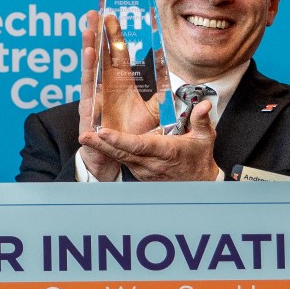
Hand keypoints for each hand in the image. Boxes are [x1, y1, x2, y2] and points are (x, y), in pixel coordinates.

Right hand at [77, 10, 158, 181]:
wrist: (118, 158)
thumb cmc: (132, 134)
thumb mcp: (154, 112)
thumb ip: (162, 96)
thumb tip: (176, 82)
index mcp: (120, 85)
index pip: (117, 55)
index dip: (115, 36)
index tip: (112, 16)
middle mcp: (105, 88)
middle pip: (101, 57)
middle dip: (97, 35)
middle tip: (94, 13)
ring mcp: (95, 100)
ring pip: (92, 72)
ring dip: (90, 52)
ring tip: (89, 33)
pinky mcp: (90, 115)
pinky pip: (88, 95)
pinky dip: (88, 78)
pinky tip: (88, 61)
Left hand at [78, 97, 220, 182]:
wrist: (199, 183)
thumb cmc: (200, 157)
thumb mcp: (205, 138)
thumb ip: (201, 120)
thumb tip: (204, 105)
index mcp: (166, 152)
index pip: (139, 146)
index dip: (120, 140)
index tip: (104, 133)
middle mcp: (152, 163)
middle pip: (122, 153)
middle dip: (102, 145)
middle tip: (84, 136)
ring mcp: (144, 171)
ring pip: (120, 158)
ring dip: (102, 149)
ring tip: (86, 138)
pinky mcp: (140, 173)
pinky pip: (123, 161)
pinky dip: (110, 152)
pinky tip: (97, 143)